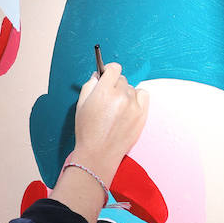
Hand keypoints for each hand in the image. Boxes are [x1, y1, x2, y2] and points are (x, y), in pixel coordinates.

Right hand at [72, 62, 148, 182]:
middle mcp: (120, 96)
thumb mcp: (80, 105)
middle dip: (114, 85)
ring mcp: (133, 105)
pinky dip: (137, 98)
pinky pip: (143, 95)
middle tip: (107, 98)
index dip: (108, 70)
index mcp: (103, 91)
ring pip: (131, 88)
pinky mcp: (142, 114)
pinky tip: (129, 107)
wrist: (99, 154)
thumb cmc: (87, 131)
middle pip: (122, 79)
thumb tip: (98, 76)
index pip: (113, 68)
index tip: (107, 75)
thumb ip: (89, 85)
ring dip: (125, 93)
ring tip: (116, 108)